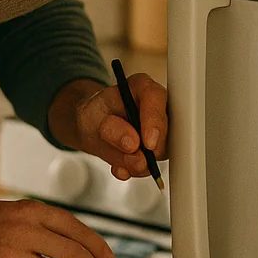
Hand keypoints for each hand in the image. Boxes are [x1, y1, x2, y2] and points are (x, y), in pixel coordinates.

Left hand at [48, 75, 167, 180]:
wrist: (93, 128)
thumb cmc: (95, 115)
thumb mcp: (91, 117)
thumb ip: (111, 128)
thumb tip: (133, 144)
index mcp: (141, 88)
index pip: (156, 97)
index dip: (154, 121)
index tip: (147, 143)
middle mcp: (157, 107)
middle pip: (166, 129)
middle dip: (147, 150)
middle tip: (129, 156)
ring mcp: (161, 130)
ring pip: (162, 152)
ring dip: (138, 163)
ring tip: (118, 158)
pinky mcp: (158, 150)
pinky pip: (153, 166)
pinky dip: (134, 170)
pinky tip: (120, 166)